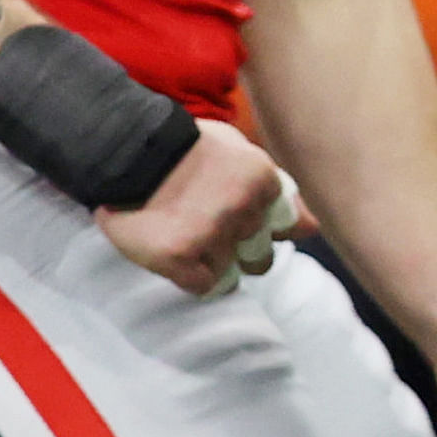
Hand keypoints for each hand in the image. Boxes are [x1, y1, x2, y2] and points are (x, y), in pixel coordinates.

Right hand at [100, 118, 297, 299]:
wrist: (125, 150)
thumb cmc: (184, 149)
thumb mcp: (240, 153)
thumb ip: (276, 190)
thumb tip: (310, 228)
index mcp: (262, 181)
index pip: (283, 229)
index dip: (258, 229)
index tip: (235, 220)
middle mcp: (244, 210)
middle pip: (260, 258)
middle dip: (237, 250)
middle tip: (205, 229)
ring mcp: (212, 234)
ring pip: (229, 272)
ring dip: (208, 260)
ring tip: (184, 233)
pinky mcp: (180, 256)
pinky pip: (202, 286)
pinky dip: (187, 275)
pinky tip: (171, 250)